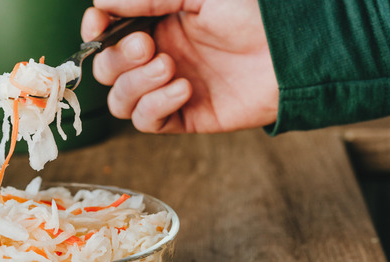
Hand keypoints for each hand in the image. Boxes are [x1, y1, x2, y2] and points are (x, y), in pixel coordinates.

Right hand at [81, 0, 278, 132]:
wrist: (293, 53)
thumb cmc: (255, 16)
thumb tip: (100, 1)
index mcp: (157, 26)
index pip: (106, 35)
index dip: (95, 32)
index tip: (97, 25)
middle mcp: (158, 58)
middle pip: (107, 71)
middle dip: (119, 59)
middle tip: (147, 47)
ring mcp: (168, 90)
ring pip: (120, 100)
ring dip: (136, 85)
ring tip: (169, 67)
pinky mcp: (184, 118)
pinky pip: (146, 122)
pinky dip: (155, 106)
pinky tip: (183, 89)